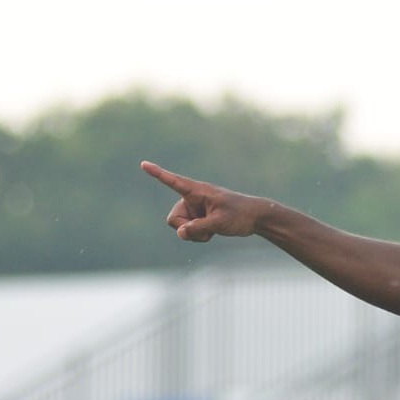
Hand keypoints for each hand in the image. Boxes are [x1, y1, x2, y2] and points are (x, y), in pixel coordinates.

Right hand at [141, 161, 266, 242]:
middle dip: (186, 229)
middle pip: (174, 219)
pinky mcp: (198, 218)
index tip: (144, 164)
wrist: (256, 218)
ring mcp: (195, 209)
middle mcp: (193, 199)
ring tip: (213, 230)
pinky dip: (198, 236)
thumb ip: (199, 228)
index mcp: (197, 192)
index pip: (174, 181)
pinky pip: (188, 231)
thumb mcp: (220, 223)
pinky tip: (213, 233)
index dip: (158, 174)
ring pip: (180, 227)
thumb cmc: (240, 215)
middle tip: (206, 230)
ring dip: (194, 234)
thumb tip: (181, 233)